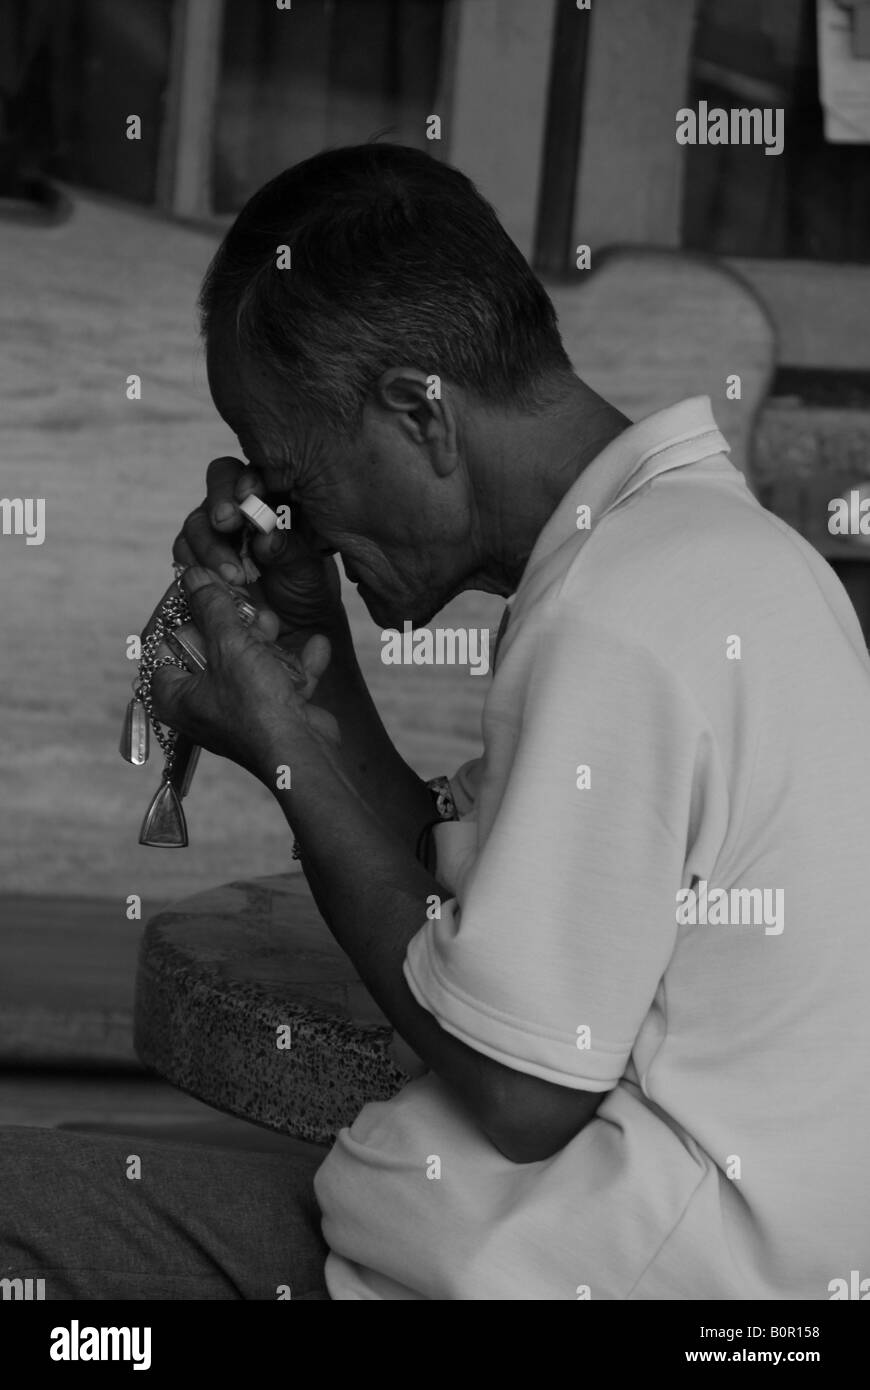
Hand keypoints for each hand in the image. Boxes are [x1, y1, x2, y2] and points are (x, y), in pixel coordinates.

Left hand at [151, 567, 338, 782]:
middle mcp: (201, 704)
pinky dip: (298, 666)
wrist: (302, 754)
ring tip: (275, 629)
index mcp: (174, 694)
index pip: (164, 643)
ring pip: (248, 659)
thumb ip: (211, 606)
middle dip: (235, 626)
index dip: (182, 613)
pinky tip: (316, 646)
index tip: (203, 589)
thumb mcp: (229, 645)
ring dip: (268, 642)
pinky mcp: (271, 713)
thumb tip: (191, 574)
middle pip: (210, 648)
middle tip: (246, 611)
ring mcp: (238, 709)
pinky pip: (280, 679)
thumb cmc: (254, 706)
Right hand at [172, 456, 346, 648]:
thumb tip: (265, 538)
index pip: (252, 473)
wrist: (295, 627)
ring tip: (235, 576)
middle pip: (218, 483)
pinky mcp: (198, 560)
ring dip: (210, 546)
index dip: (246, 482)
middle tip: (226, 523)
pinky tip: (215, 584)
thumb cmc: (307, 590)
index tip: (249, 498)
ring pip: (198, 522)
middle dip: (220, 502)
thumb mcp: (308, 570)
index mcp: (274, 498)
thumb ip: (289, 550)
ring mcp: (217, 533)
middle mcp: (241, 508)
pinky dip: (195, 567)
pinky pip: (185, 555)